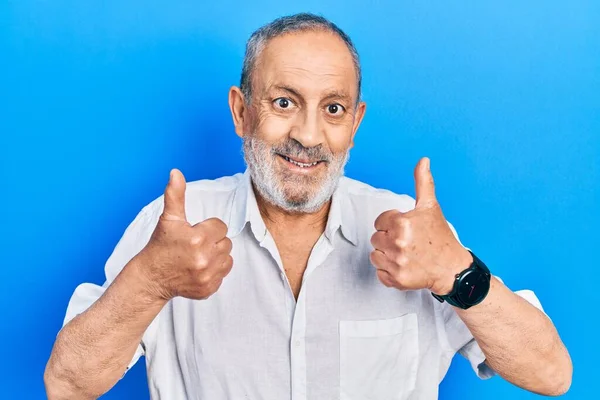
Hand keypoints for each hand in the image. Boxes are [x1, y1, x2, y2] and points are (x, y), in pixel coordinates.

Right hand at [138, 169, 233, 300]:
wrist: (151, 278)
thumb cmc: (161, 245)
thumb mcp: (169, 219)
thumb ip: (175, 194)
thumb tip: (176, 172)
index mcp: (196, 239)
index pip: (220, 226)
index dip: (207, 228)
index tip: (194, 233)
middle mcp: (204, 259)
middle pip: (226, 242)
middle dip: (212, 241)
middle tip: (195, 246)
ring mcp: (207, 276)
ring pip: (227, 258)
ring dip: (216, 256)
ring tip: (198, 256)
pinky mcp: (209, 289)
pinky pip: (224, 274)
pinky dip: (214, 271)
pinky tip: (199, 269)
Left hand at [370, 157, 472, 294]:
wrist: (452, 269)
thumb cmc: (440, 237)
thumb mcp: (431, 207)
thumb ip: (423, 182)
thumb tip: (423, 160)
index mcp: (402, 223)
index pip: (380, 222)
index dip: (392, 224)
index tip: (406, 229)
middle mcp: (397, 243)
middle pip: (376, 238)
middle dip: (389, 239)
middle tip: (408, 243)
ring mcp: (396, 262)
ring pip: (375, 255)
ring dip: (386, 255)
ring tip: (405, 254)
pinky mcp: (396, 279)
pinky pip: (380, 273)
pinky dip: (388, 272)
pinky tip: (403, 266)